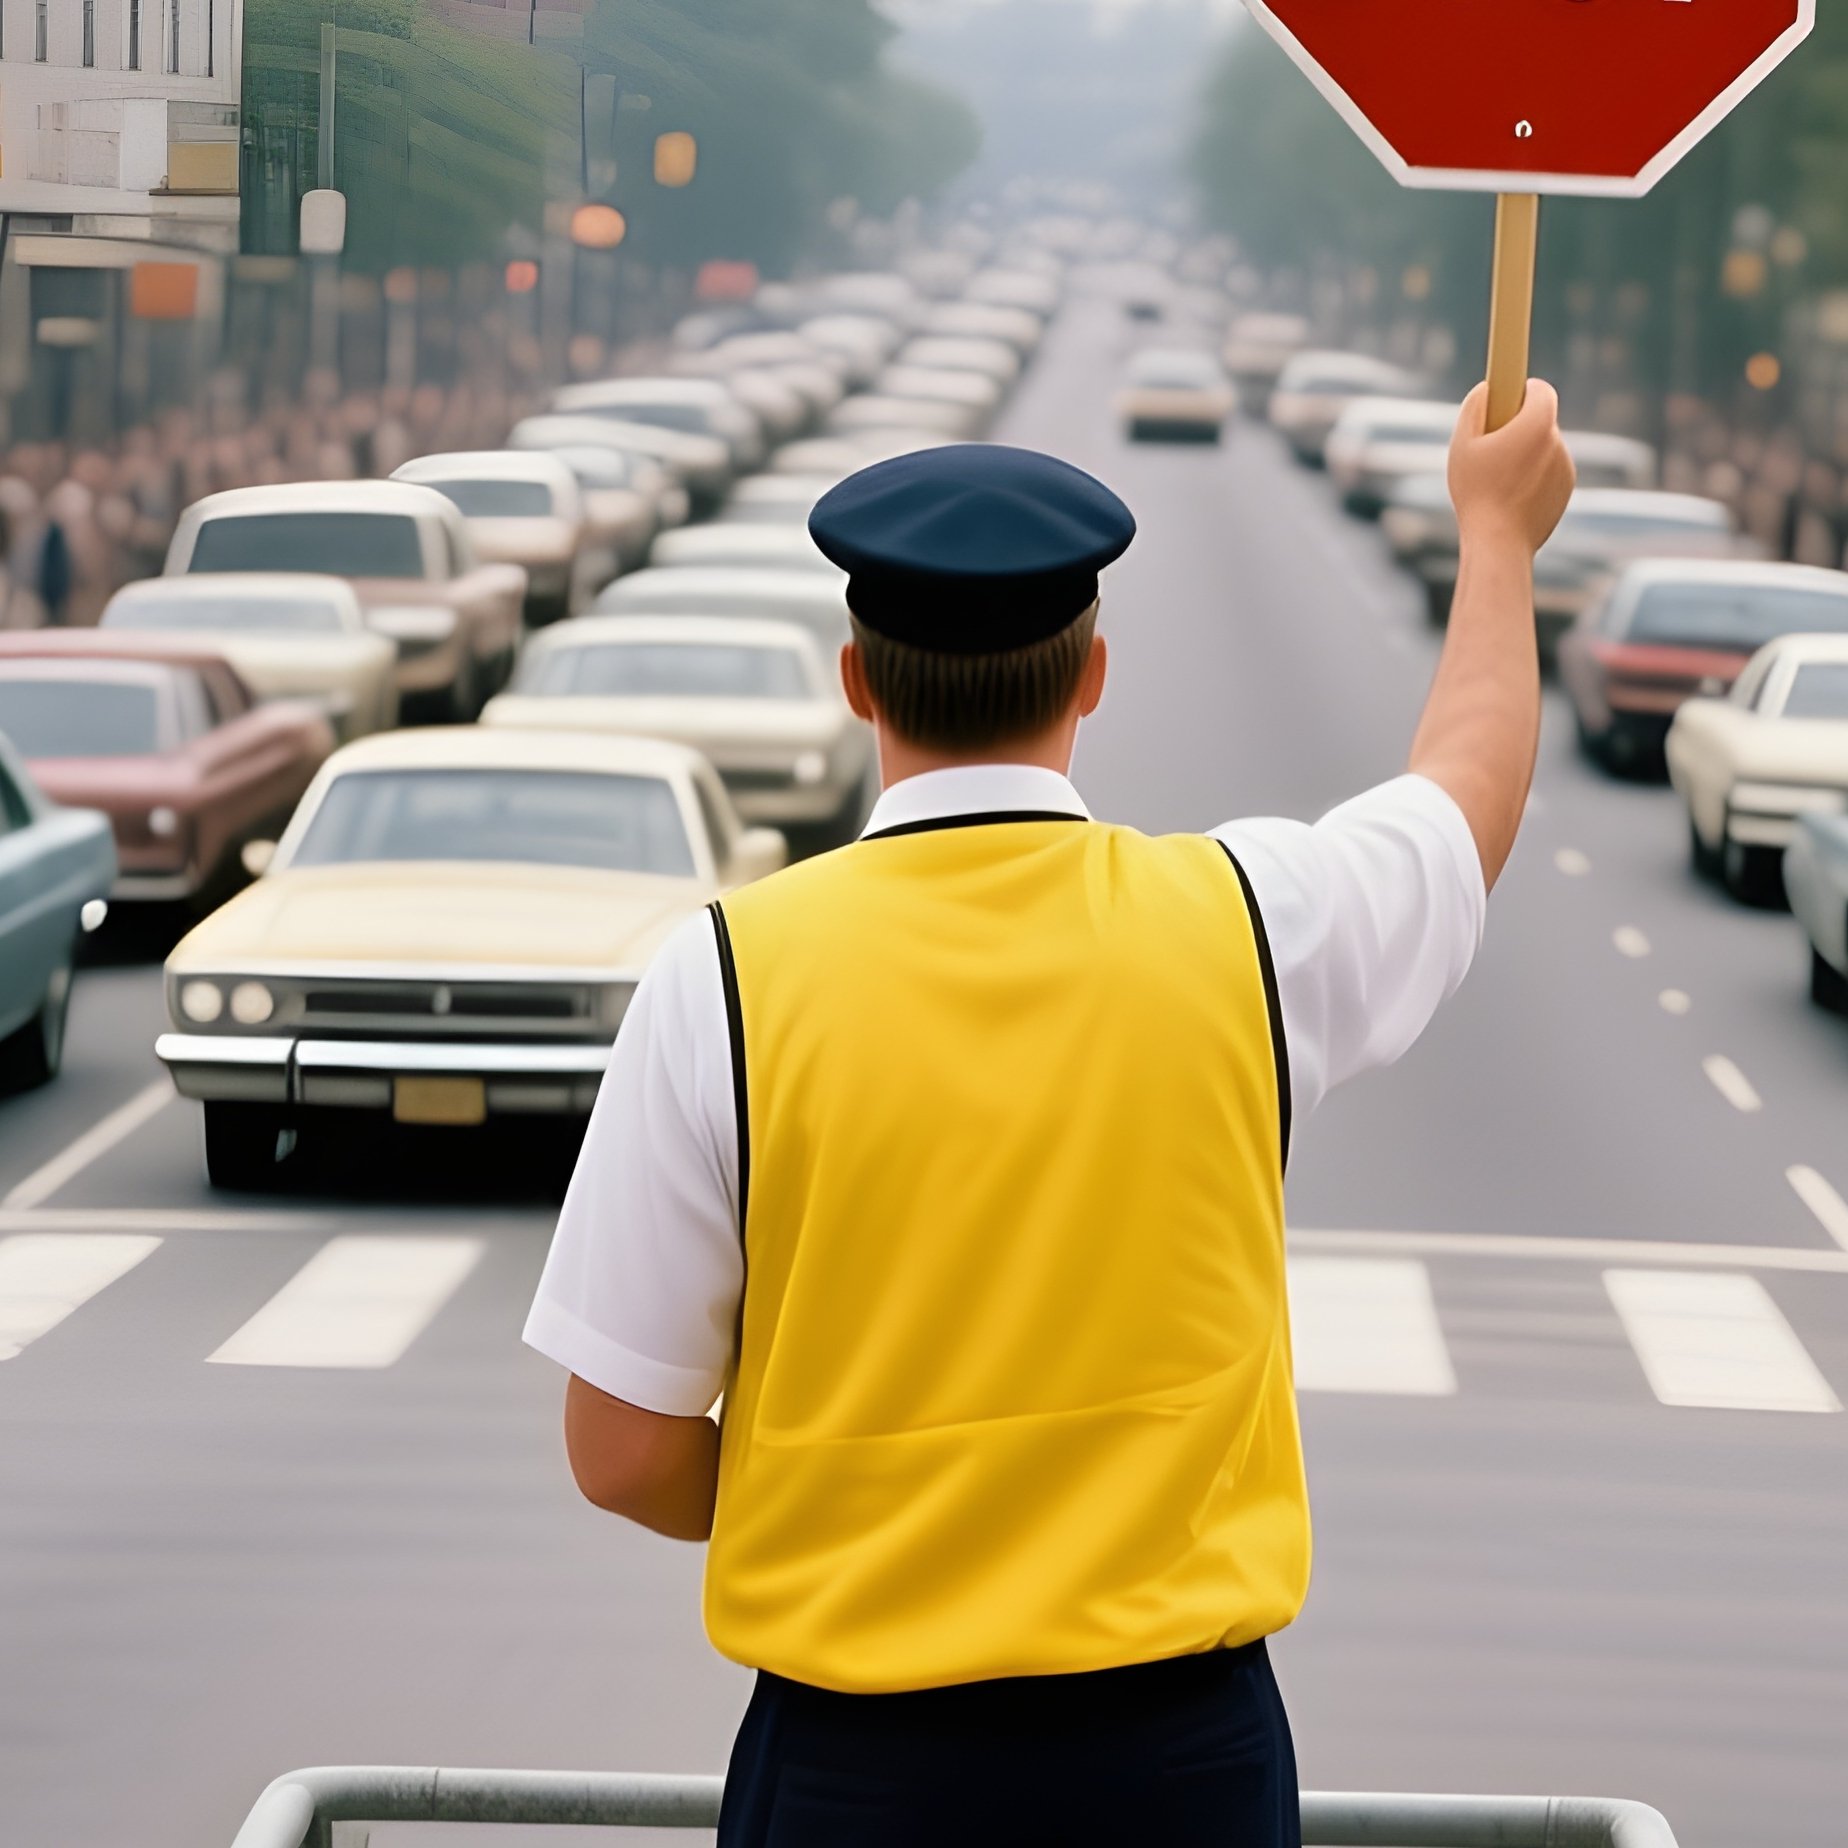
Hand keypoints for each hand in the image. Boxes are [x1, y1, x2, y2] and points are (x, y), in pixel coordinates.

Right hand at [1447, 379, 1575, 555]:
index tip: (1506, 398)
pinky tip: (1509, 497)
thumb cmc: (1477, 493)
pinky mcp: (1565, 490)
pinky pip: (1548, 472)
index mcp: (1537, 424)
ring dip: (1524, 455)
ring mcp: (1565, 467)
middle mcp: (1557, 441)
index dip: (1523, 390)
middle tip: (1490, 448)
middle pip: (1540, 420)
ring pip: (1543, 448)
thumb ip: (1474, 407)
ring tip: (1497, 481)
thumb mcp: (1462, 444)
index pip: (1540, 389)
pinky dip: (1532, 477)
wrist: (1499, 543)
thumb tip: (1486, 389)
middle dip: (1519, 426)